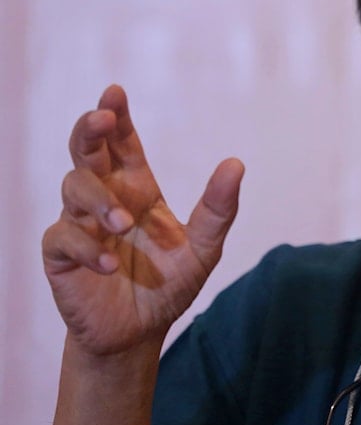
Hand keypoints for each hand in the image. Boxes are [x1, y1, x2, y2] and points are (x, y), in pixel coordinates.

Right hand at [42, 84, 243, 355]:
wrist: (140, 332)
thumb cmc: (169, 284)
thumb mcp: (204, 248)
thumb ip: (217, 209)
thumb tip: (236, 164)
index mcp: (138, 189)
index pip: (123, 144)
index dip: (116, 117)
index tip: (115, 92)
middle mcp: (107, 199)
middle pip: (87, 151)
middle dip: (90, 131)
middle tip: (100, 119)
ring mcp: (80, 224)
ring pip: (73, 188)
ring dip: (98, 201)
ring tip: (122, 225)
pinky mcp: (62, 256)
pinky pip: (62, 238)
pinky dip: (87, 248)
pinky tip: (109, 265)